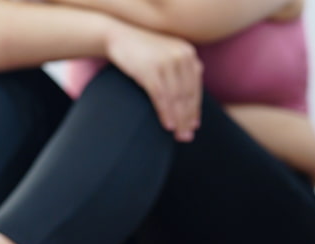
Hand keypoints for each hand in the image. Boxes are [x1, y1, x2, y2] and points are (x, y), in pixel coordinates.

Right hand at [105, 22, 202, 141]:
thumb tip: (192, 106)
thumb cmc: (143, 53)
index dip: (195, 109)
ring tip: (179, 136)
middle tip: (186, 137)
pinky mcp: (151, 69)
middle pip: (187, 95)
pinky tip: (168, 126)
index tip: (194, 127)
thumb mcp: (167, 58)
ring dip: (178, 120)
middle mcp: (181, 56)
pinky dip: (165, 113)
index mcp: (189, 54)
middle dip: (187, 119)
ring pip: (176, 98)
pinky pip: (161, 96)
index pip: (195, 88)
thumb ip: (181, 74)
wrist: (119, 35)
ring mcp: (166, 62)